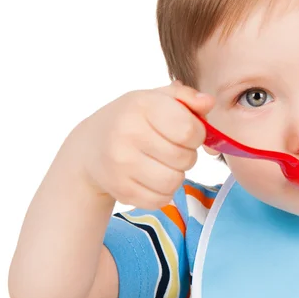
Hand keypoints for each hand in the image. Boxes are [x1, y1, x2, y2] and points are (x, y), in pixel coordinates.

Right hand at [69, 80, 213, 208]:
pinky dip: (163, 192)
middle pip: (185, 158)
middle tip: (172, 148)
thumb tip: (208, 102)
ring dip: (176, 174)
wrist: (90, 146)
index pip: (189, 130)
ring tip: (163, 163)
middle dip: (187, 154)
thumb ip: (187, 97)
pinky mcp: (121, 190)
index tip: (187, 132)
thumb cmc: (133, 118)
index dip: (197, 134)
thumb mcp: (157, 98)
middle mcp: (127, 134)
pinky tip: (152, 177)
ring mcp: (121, 165)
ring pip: (175, 182)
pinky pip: (161, 200)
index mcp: (142, 106)